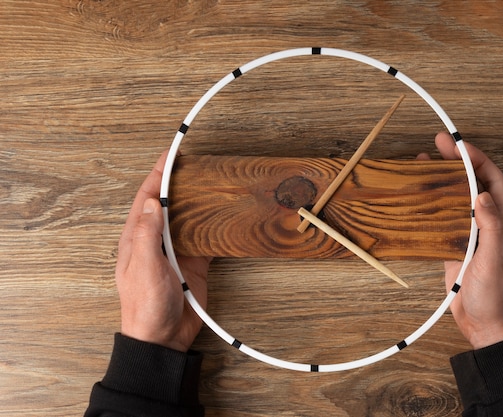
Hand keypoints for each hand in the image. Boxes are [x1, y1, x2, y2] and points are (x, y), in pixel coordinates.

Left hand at [115, 152, 211, 351]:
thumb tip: (153, 201)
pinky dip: (214, 226)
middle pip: (168, 203)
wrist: (162, 338)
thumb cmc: (146, 306)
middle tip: (198, 163)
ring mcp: (176, 251)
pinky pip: (205, 239)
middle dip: (180, 181)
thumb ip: (147, 234)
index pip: (147, 197)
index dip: (158, 173)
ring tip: (214, 183)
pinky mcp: (194, 263)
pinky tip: (225, 217)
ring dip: (198, 201)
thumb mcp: (144, 268)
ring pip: (188, 218)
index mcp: (137, 237)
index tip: (171, 153)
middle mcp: (156, 239)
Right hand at [426, 133, 502, 348]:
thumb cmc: (497, 297)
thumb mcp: (495, 262)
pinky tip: (416, 198)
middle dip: (457, 162)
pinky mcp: (453, 248)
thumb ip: (492, 229)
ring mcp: (469, 234)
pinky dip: (430, 205)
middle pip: (472, 183)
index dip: (478, 160)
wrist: (487, 326)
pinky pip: (442, 219)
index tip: (458, 146)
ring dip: (441, 180)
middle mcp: (486, 224)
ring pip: (455, 198)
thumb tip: (483, 195)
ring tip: (421, 163)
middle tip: (436, 144)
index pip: (493, 181)